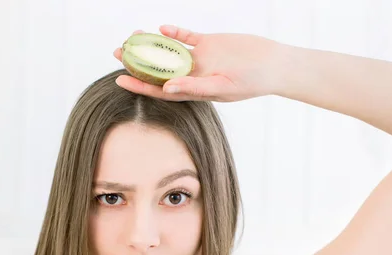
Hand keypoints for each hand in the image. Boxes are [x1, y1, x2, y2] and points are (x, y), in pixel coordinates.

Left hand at [113, 25, 287, 101]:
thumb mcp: (222, 86)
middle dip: (138, 62)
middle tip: (117, 52)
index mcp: (193, 90)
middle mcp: (193, 75)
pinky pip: (187, 37)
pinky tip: (161, 28)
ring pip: (169, 51)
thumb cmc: (252, 81)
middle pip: (159, 69)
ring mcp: (200, 59)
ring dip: (152, 45)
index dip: (139, 85)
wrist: (274, 64)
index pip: (160, 89)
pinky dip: (175, 32)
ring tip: (132, 36)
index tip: (119, 79)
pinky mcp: (209, 43)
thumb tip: (167, 87)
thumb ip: (195, 87)